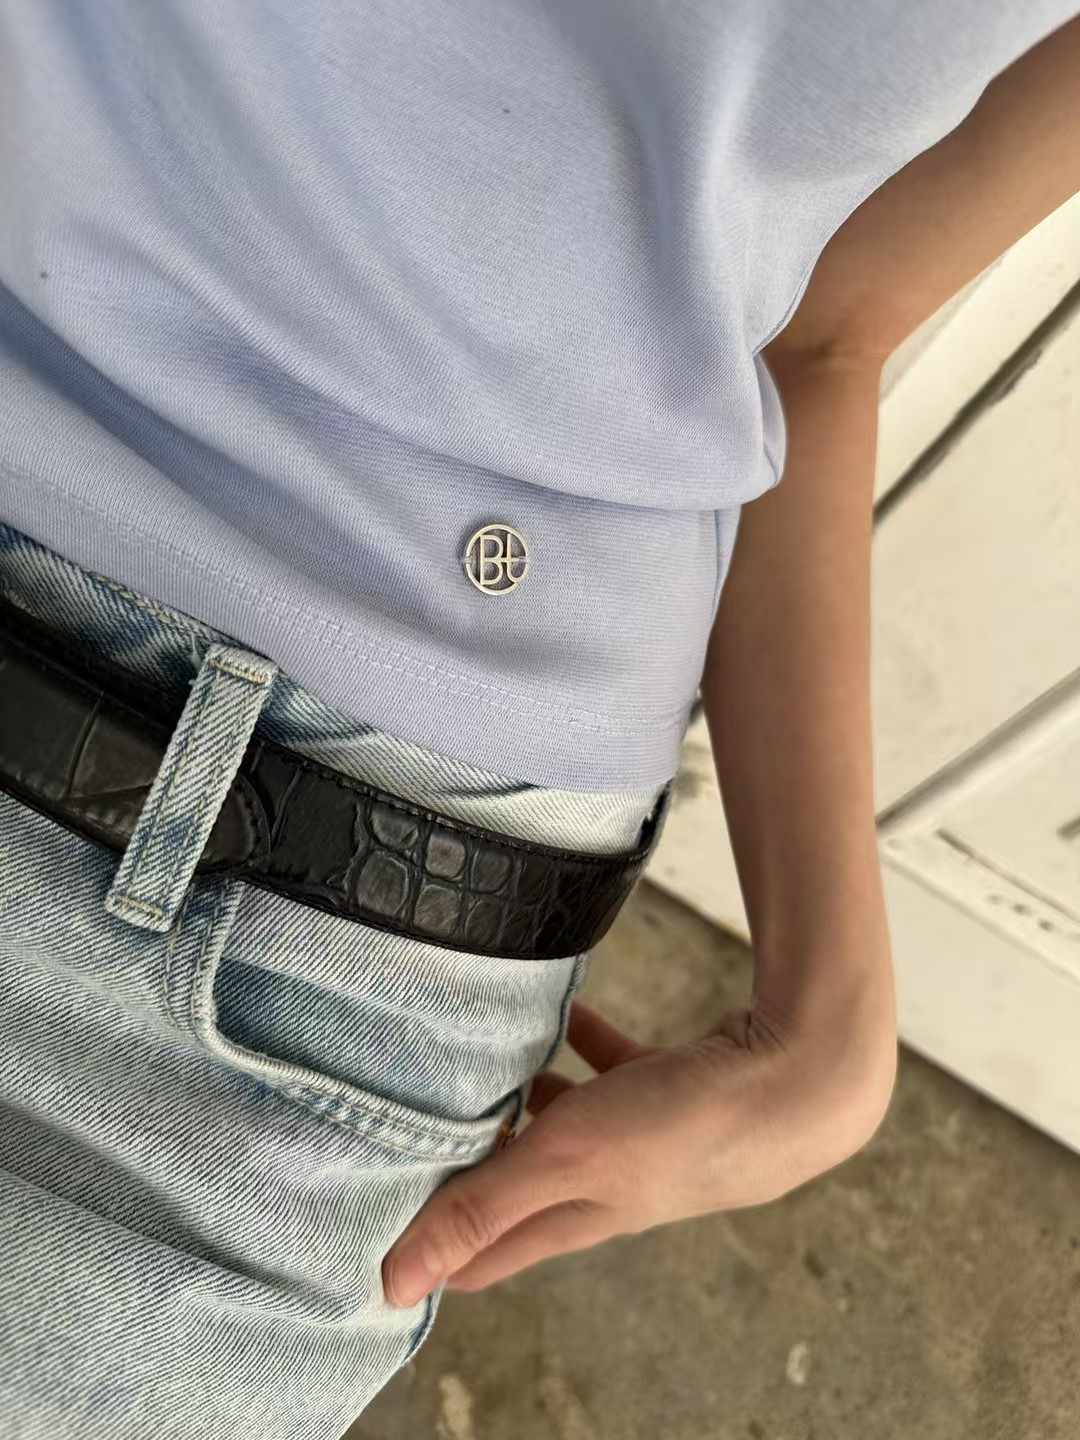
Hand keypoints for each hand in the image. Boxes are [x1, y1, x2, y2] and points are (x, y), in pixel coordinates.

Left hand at [381, 991, 895, 1307]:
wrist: (797, 1079)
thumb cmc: (680, 1127)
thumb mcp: (563, 1162)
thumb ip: (482, 1207)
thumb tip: (393, 1282)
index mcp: (572, 1217)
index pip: (482, 1252)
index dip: (430, 1248)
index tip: (370, 1215)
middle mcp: (603, 1186)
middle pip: (515, 1184)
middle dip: (467, 1162)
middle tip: (409, 1115)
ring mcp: (640, 1138)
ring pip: (562, 1124)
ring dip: (523, 1100)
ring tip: (478, 1060)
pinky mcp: (671, 1089)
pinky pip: (611, 1067)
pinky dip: (583, 1044)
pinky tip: (563, 1010)